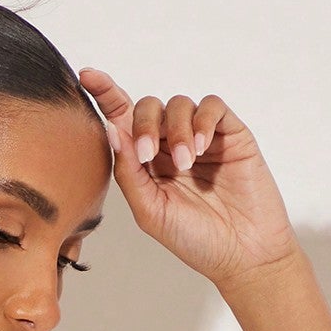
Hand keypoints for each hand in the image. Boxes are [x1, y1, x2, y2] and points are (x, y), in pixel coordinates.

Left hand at [76, 66, 301, 290]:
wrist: (242, 254)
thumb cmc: (195, 240)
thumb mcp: (150, 210)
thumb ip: (129, 172)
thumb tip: (112, 128)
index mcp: (146, 165)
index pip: (123, 122)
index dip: (106, 96)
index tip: (87, 76)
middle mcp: (170, 147)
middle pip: (148, 108)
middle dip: (144, 124)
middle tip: (148, 154)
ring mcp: (201, 138)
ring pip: (179, 104)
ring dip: (175, 129)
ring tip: (185, 162)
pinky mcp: (230, 134)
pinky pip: (212, 106)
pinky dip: (201, 121)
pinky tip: (199, 147)